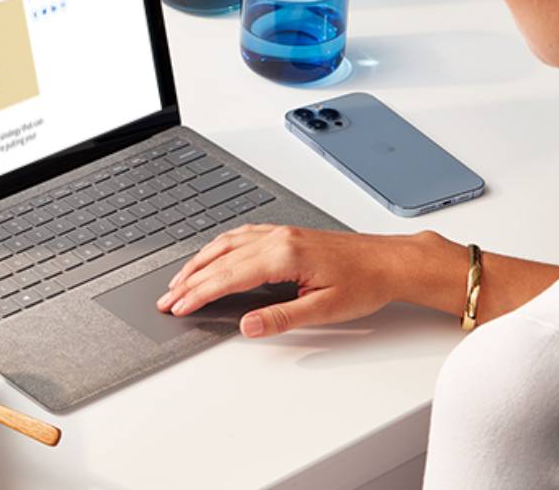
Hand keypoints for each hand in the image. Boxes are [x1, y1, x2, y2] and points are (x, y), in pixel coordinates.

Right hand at [156, 224, 424, 337]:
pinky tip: (212, 254)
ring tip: (180, 280)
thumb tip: (247, 326)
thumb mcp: (324, 310)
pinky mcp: (286, 233)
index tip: (179, 306)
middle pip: (220, 259)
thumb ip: (281, 318)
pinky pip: (241, 235)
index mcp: (284, 256)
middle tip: (168, 299)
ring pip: (226, 244)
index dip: (199, 294)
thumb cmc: (364, 283)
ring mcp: (280, 233)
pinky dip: (218, 246)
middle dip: (190, 280)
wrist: (389, 261)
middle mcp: (278, 239)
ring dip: (199, 261)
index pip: (228, 277)